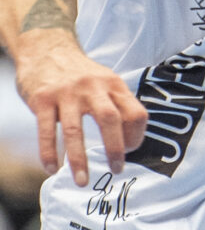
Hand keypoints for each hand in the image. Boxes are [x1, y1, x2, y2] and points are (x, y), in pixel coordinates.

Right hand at [15, 36, 146, 186]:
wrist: (46, 48)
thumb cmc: (80, 73)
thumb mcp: (105, 81)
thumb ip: (116, 103)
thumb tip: (130, 139)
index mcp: (114, 85)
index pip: (136, 113)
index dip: (136, 136)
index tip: (130, 152)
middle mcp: (93, 88)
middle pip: (111, 120)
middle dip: (115, 149)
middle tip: (116, 170)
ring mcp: (67, 93)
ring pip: (75, 130)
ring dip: (79, 159)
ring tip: (82, 180)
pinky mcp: (42, 99)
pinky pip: (47, 130)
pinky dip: (49, 152)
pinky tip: (52, 168)